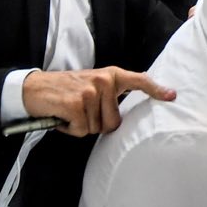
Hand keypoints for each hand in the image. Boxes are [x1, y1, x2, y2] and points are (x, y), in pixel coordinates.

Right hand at [21, 67, 175, 135]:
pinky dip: (70, 129)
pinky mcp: (77, 104)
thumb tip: (126, 115)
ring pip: (97, 128)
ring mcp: (91, 92)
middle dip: (97, 124)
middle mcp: (104, 81)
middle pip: (114, 123)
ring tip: (70, 111)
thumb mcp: (91, 86)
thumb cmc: (65, 92)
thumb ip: (110, 95)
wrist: (34, 88)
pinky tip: (62, 117)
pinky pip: (82, 130)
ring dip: (82, 126)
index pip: (138, 81)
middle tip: (80, 111)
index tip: (172, 95)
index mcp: (110, 75)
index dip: (155, 90)